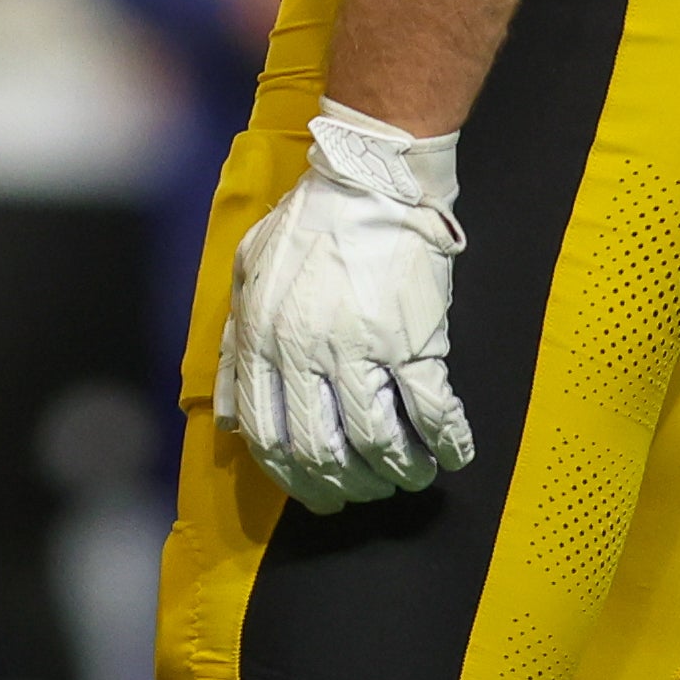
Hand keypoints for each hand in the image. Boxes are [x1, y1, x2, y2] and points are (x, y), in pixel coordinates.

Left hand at [216, 100, 480, 511]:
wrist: (368, 184)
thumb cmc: (306, 228)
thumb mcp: (247, 278)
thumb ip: (233, 351)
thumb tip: (226, 419)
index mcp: (261, 340)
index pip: (268, 436)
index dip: (297, 479)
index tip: (322, 495)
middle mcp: (304, 353)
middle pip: (323, 451)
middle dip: (348, 486)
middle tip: (370, 492)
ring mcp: (358, 348)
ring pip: (377, 441)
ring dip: (399, 472)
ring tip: (412, 474)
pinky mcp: (411, 339)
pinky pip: (431, 410)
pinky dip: (446, 443)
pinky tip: (453, 453)